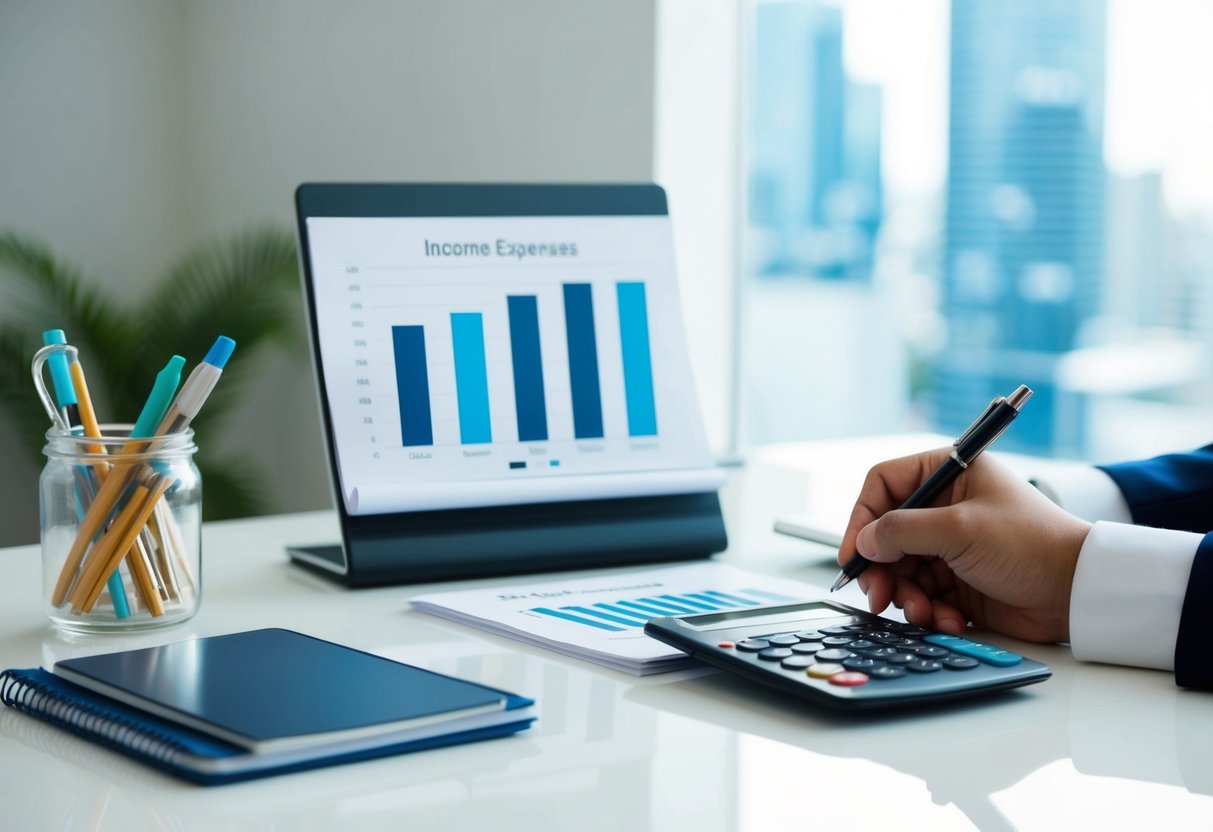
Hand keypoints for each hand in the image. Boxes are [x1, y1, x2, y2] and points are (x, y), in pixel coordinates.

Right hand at [839, 448, 1090, 643]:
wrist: (1078, 592)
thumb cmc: (1032, 545)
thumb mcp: (960, 529)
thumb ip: (902, 531)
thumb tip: (864, 542)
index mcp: (948, 474)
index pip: (883, 485)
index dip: (862, 519)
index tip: (854, 555)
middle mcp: (945, 506)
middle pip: (886, 534)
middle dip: (882, 569)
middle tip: (880, 596)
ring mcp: (950, 544)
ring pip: (901, 569)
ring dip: (907, 596)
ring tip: (923, 613)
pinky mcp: (958, 579)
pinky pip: (923, 594)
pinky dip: (929, 610)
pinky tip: (949, 619)